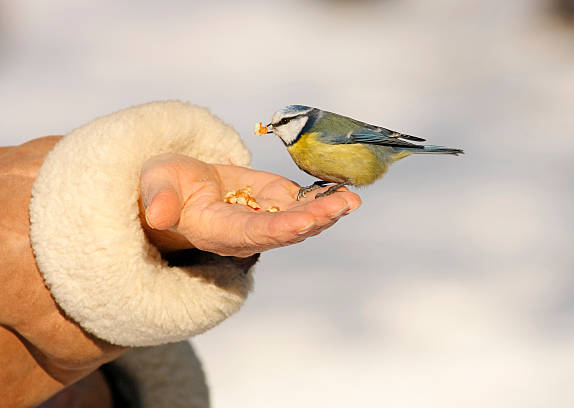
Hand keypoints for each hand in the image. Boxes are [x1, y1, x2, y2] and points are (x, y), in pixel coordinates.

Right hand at [139, 154, 360, 256]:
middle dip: (316, 218)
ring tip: (351, 198)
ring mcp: (263, 219)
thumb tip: (158, 216)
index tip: (306, 220)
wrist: (181, 187)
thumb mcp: (155, 186)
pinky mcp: (274, 204)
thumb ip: (159, 201)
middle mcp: (246, 233)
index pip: (252, 233)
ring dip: (327, 210)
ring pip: (299, 220)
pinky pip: (302, 204)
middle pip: (285, 231)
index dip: (280, 228)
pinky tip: (345, 191)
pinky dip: (324, 198)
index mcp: (217, 231)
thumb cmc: (165, 186)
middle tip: (343, 204)